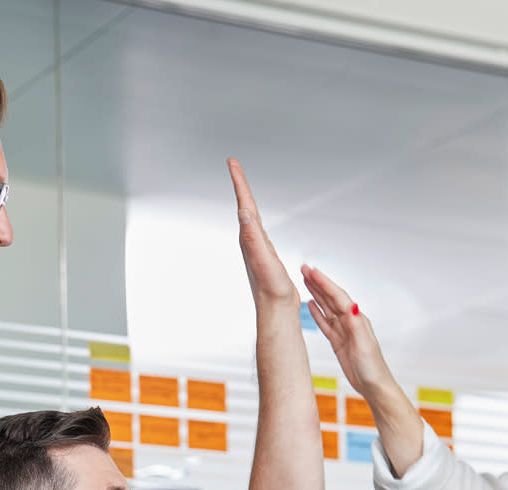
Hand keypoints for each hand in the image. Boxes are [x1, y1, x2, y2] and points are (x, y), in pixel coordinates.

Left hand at [228, 158, 300, 310]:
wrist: (276, 310)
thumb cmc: (271, 289)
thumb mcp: (264, 260)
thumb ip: (254, 237)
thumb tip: (244, 213)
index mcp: (249, 238)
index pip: (244, 203)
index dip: (239, 181)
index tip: (232, 162)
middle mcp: (250, 241)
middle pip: (244, 205)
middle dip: (240, 184)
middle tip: (234, 166)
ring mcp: (257, 248)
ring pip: (250, 216)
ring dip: (246, 199)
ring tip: (242, 186)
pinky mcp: (265, 255)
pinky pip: (258, 228)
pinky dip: (256, 216)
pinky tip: (256, 219)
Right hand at [300, 264, 400, 399]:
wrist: (374, 386)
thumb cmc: (373, 368)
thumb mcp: (364, 346)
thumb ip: (357, 325)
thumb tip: (353, 306)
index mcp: (357, 320)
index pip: (338, 297)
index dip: (324, 283)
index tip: (311, 270)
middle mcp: (350, 321)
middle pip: (331, 297)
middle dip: (318, 282)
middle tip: (303, 268)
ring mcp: (343, 330)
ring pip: (327, 307)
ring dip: (316, 293)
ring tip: (304, 280)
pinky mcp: (338, 341)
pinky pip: (325, 323)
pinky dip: (317, 312)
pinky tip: (310, 304)